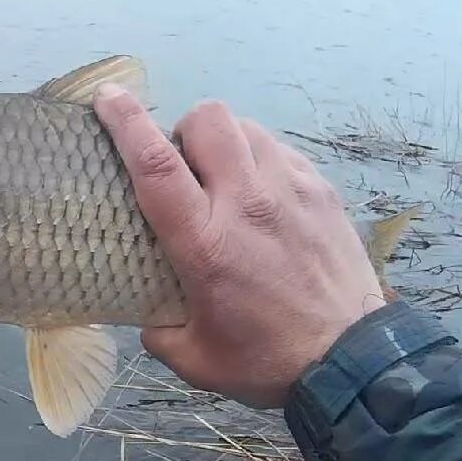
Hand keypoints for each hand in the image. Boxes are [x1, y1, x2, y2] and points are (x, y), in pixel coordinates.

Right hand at [93, 87, 384, 407]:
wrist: (353, 363)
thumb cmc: (266, 362)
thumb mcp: (194, 359)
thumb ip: (160, 330)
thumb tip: (148, 314)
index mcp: (204, 242)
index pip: (156, 164)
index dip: (126, 123)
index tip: (107, 98)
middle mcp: (247, 203)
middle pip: (208, 119)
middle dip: (182, 128)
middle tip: (180, 164)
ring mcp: (291, 191)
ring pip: (247, 127)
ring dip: (224, 141)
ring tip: (223, 176)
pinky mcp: (322, 192)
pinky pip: (281, 150)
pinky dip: (260, 159)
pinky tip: (261, 194)